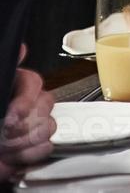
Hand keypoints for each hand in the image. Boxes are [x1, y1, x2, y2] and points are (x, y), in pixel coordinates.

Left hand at [0, 47, 55, 181]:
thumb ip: (5, 71)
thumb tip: (21, 48)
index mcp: (12, 87)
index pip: (33, 83)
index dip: (26, 101)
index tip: (11, 118)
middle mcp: (25, 104)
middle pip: (46, 104)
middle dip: (25, 124)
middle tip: (5, 134)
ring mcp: (31, 126)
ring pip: (49, 126)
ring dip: (24, 141)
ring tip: (4, 147)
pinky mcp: (33, 147)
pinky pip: (46, 147)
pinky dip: (27, 155)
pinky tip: (11, 157)